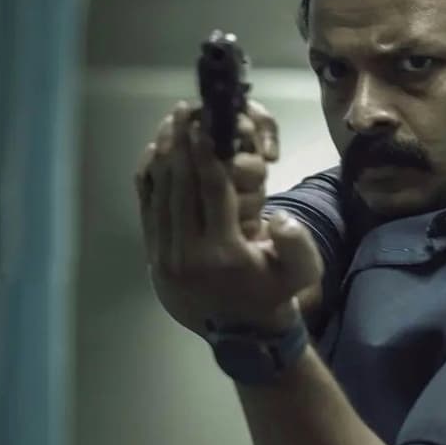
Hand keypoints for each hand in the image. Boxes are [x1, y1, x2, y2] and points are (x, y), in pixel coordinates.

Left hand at [133, 100, 321, 333]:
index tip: (205, 123)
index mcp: (223, 253)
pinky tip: (156, 152)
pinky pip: (147, 209)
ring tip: (171, 123)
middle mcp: (188, 254)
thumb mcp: (299, 273)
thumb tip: (279, 219)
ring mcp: (165, 256)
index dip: (207, 153)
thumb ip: (296, 244)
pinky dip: (149, 178)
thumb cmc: (272, 293)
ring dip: (164, 155)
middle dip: (182, 143)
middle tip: (185, 110)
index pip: (212, 191)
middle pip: (181, 185)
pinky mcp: (153, 256)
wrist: (239, 333)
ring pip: (160, 194)